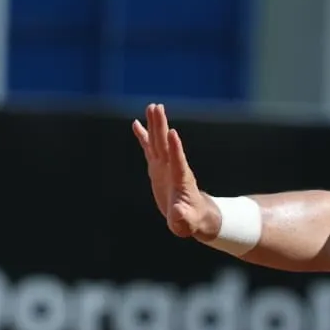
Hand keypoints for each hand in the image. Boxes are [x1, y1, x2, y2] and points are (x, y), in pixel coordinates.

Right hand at [131, 103, 219, 240]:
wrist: (192, 215)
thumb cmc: (191, 220)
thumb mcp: (186, 223)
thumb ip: (183, 218)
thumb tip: (178, 213)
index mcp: (181, 180)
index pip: (178, 162)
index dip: (175, 148)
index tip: (173, 132)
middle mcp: (173, 168)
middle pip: (166, 145)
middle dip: (161, 127)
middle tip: (157, 108)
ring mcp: (165, 166)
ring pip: (158, 142)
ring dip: (155, 125)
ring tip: (152, 107)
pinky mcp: (158, 168)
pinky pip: (149, 149)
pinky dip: (143, 137)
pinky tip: (136, 123)